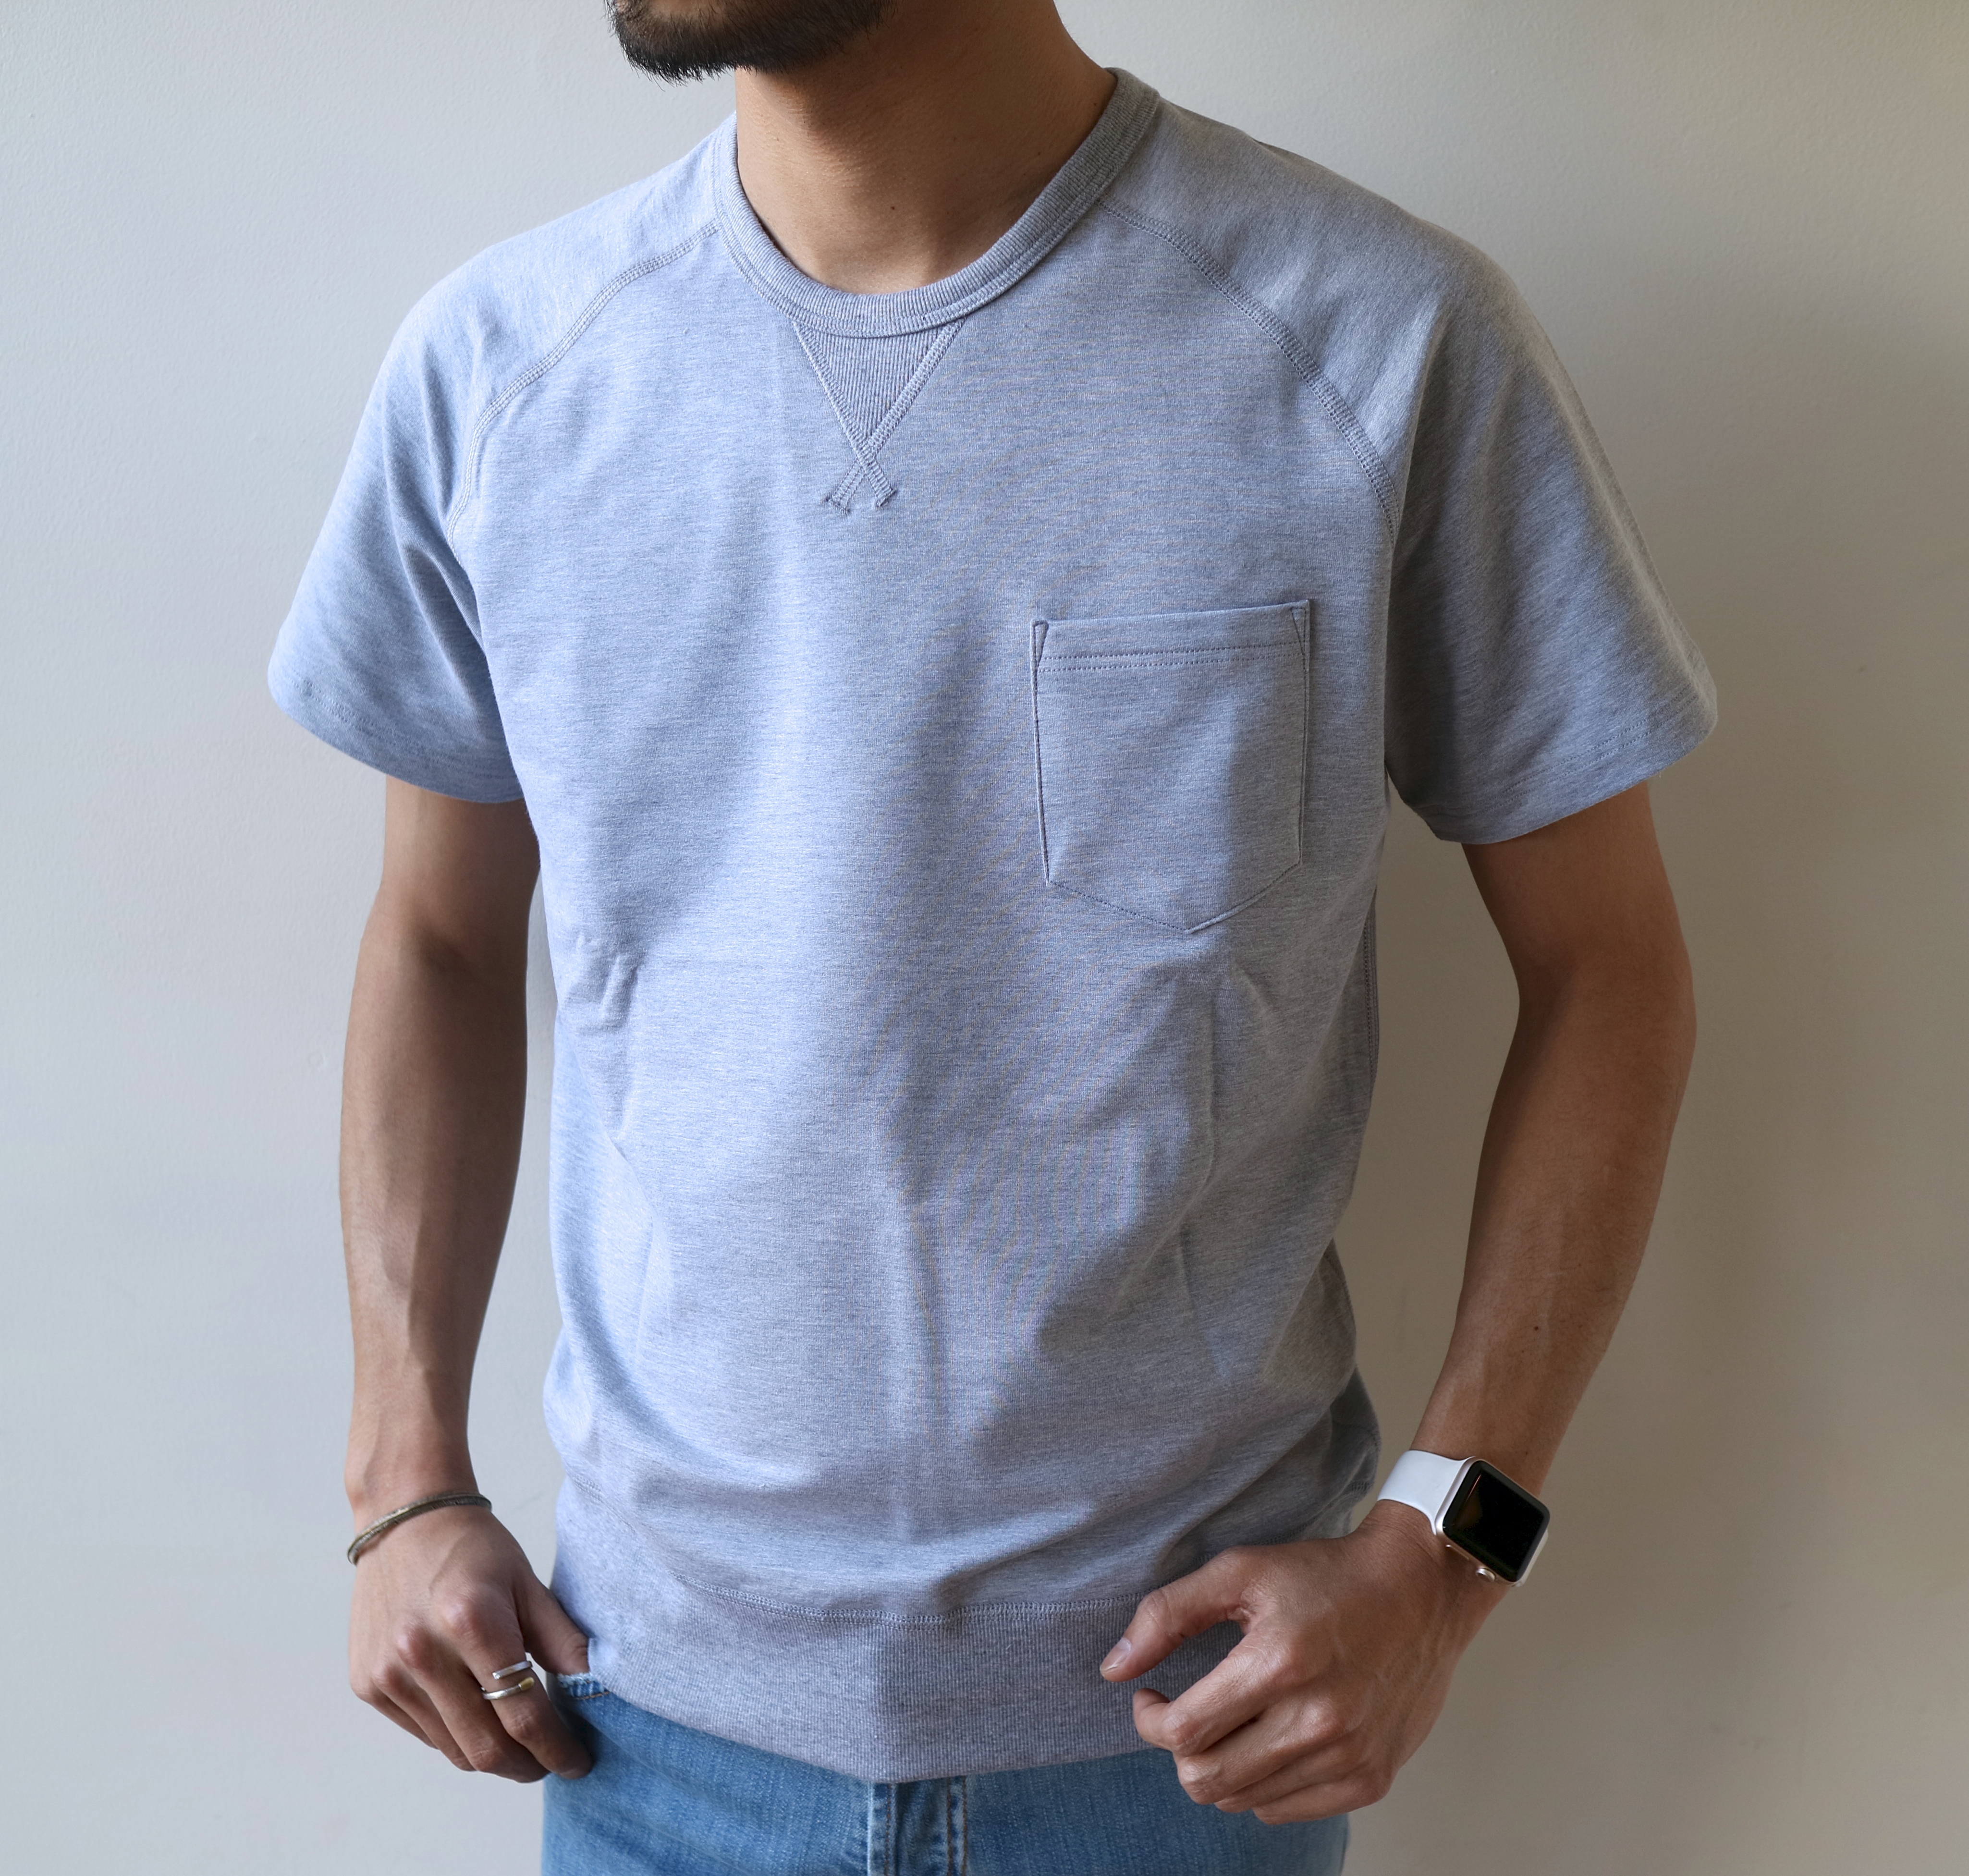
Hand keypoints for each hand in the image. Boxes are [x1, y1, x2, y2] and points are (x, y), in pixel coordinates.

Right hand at [349, 1504, 593, 1781]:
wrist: (404, 1518)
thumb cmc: (473, 1548)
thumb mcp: (527, 1582)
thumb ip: (561, 1639)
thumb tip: (597, 1686)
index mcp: (471, 1622)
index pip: (522, 1714)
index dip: (556, 1748)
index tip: (579, 1762)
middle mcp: (423, 1653)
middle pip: (485, 1748)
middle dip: (527, 1766)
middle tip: (552, 1762)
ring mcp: (389, 1673)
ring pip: (453, 1749)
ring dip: (492, 1758)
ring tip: (520, 1744)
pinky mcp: (367, 1684)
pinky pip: (423, 1733)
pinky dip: (456, 1736)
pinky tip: (477, 1716)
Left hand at [1099, 1503, 1502, 1822]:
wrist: (1420, 1591)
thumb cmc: (1326, 1577)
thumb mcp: (1240, 1571)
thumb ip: (1168, 1614)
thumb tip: (1114, 1668)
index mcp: (1280, 1662)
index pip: (1183, 1732)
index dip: (1149, 1719)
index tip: (1150, 1696)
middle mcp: (1318, 1720)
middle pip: (1206, 1779)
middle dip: (1179, 1750)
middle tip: (1186, 1713)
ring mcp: (1348, 1757)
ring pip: (1241, 1801)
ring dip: (1219, 1767)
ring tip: (1229, 1722)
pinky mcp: (1370, 1780)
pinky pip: (1284, 1811)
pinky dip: (1261, 1784)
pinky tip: (1269, 1739)